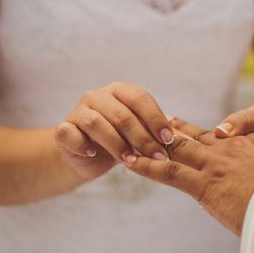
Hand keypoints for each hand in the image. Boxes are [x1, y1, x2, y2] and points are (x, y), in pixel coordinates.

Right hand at [55, 82, 174, 179]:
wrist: (87, 156)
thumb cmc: (122, 141)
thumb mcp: (143, 136)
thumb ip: (162, 136)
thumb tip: (191, 143)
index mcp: (121, 91)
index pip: (140, 98)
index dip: (155, 118)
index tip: (169, 139)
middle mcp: (99, 96)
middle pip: (122, 113)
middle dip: (142, 137)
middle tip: (157, 157)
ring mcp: (78, 110)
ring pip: (96, 122)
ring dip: (116, 143)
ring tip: (131, 161)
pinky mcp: (63, 128)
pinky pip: (69, 133)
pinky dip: (81, 143)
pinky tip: (92, 154)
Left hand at [124, 118, 253, 235]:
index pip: (228, 137)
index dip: (212, 136)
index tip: (203, 134)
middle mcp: (234, 146)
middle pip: (199, 136)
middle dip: (176, 132)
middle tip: (159, 126)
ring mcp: (217, 163)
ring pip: (179, 148)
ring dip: (155, 145)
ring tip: (135, 141)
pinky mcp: (204, 183)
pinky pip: (169, 172)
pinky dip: (146, 166)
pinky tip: (129, 162)